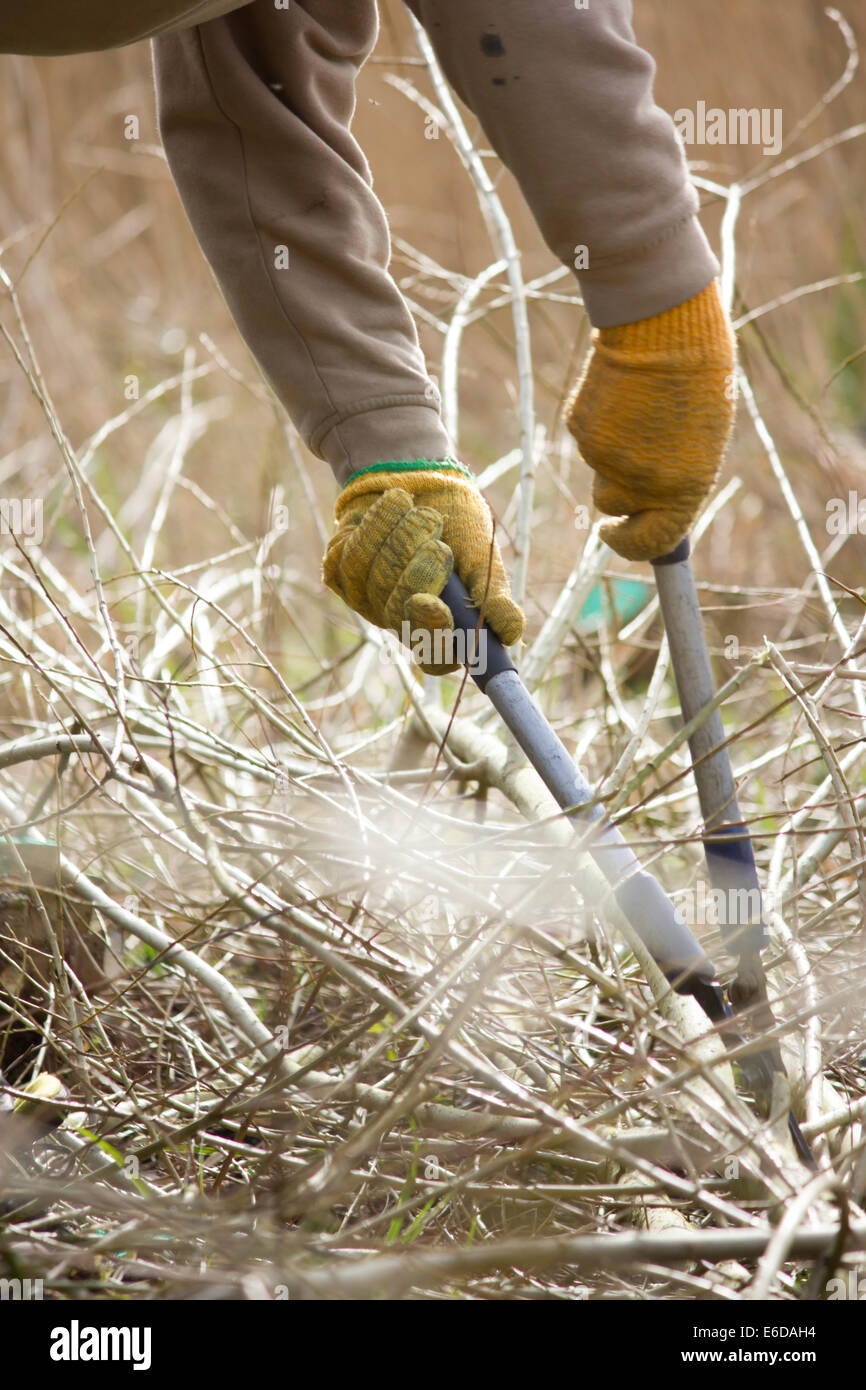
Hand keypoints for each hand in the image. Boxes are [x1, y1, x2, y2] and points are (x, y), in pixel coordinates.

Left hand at [322, 463, 523, 673]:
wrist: (419, 476)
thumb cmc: (458, 523)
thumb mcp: (482, 556)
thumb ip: (492, 596)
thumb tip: (512, 633)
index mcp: (441, 627)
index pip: (435, 658)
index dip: (432, 636)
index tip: (432, 602)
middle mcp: (402, 620)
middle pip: (399, 615)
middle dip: (418, 571)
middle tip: (437, 541)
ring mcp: (368, 599)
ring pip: (374, 581)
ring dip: (401, 539)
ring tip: (418, 512)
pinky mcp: (341, 572)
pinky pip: (348, 558)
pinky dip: (374, 526)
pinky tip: (392, 508)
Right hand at [566, 280, 735, 561]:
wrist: (664, 323)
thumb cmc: (697, 375)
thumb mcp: (704, 436)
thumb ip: (678, 474)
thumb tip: (652, 500)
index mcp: (684, 485)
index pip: (652, 540)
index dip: (631, 546)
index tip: (617, 536)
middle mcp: (643, 480)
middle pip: (613, 505)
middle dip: (615, 495)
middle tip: (620, 467)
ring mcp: (607, 457)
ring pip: (598, 470)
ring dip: (610, 454)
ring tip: (635, 411)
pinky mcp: (581, 430)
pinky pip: (586, 439)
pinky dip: (599, 424)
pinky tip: (619, 393)